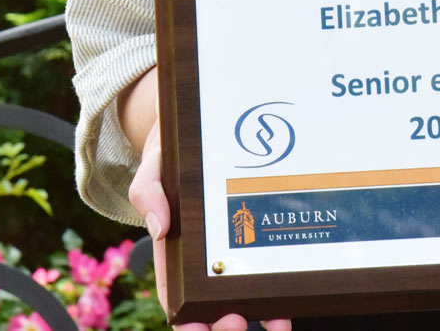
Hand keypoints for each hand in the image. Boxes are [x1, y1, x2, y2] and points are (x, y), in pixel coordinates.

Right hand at [127, 113, 291, 330]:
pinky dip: (277, 293)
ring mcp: (232, 247)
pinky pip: (265, 269)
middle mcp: (204, 254)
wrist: (200, 129)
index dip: (186, 318)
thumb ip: (149, 195)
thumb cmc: (171, 154)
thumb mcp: (153, 169)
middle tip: (236, 323)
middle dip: (222, 324)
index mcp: (173, 248)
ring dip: (257, 316)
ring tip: (273, 324)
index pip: (175, 294)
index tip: (196, 328)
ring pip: (242, 294)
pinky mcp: (256, 234)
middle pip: (211, 304)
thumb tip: (160, 228)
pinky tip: (291, 307)